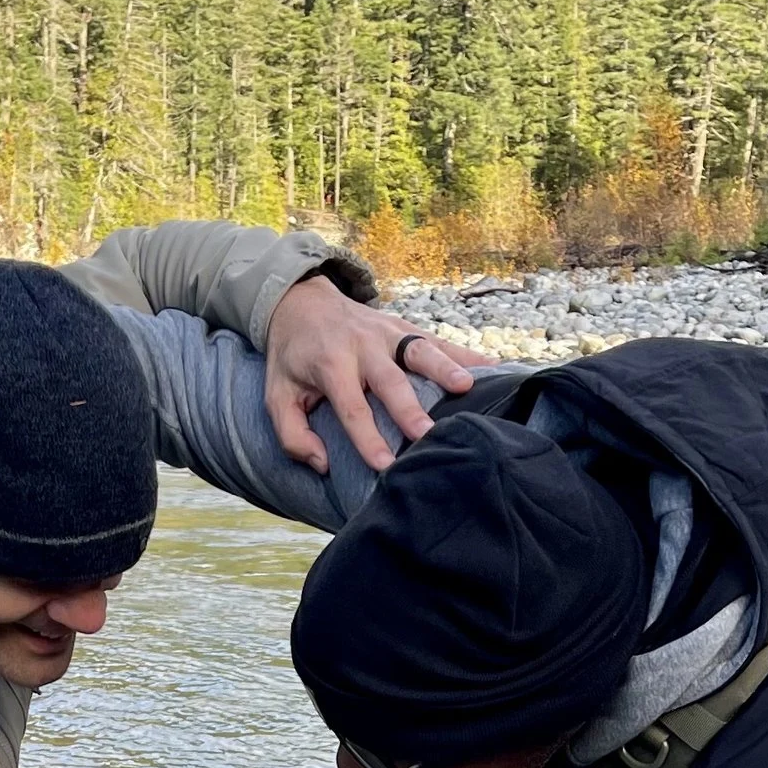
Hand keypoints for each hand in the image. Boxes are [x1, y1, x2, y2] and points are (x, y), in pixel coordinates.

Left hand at [264, 274, 476, 476]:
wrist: (300, 301)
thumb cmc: (292, 357)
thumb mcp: (276, 395)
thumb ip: (293, 434)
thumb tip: (322, 464)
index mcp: (330, 365)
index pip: (352, 407)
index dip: (368, 438)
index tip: (386, 466)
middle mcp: (362, 346)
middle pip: (390, 380)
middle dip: (410, 408)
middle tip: (429, 434)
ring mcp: (387, 333)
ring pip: (420, 351)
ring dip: (445, 369)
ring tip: (468, 388)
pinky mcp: (404, 327)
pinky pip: (437, 340)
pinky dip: (465, 354)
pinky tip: (492, 368)